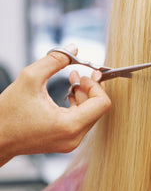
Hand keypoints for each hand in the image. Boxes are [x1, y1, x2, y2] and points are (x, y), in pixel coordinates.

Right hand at [0, 44, 110, 166]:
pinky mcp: (67, 142)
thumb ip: (54, 60)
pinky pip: (82, 120)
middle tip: (80, 73)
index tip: (85, 74)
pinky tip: (69, 92)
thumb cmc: (7, 113)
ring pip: (91, 114)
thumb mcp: (30, 78)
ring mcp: (71, 142)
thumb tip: (73, 48)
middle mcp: (74, 137)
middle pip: (98, 109)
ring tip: (72, 80)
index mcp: (69, 125)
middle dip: (91, 88)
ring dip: (85, 95)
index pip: (102, 103)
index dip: (96, 85)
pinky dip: (79, 105)